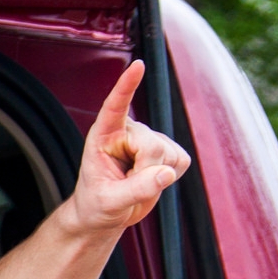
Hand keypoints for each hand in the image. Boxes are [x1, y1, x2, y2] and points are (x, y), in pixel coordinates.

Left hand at [67, 60, 190, 233]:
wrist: (105, 212)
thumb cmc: (97, 204)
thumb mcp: (109, 202)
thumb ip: (136, 189)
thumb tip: (166, 173)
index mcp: (103, 134)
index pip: (115, 106)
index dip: (126, 86)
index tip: (138, 65)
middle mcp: (128, 131)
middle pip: (152, 146)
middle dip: (145, 172)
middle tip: (127, 187)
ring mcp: (149, 138)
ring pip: (168, 155)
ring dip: (156, 176)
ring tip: (135, 182)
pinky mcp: (167, 150)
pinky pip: (180, 161)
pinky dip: (170, 176)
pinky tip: (151, 179)